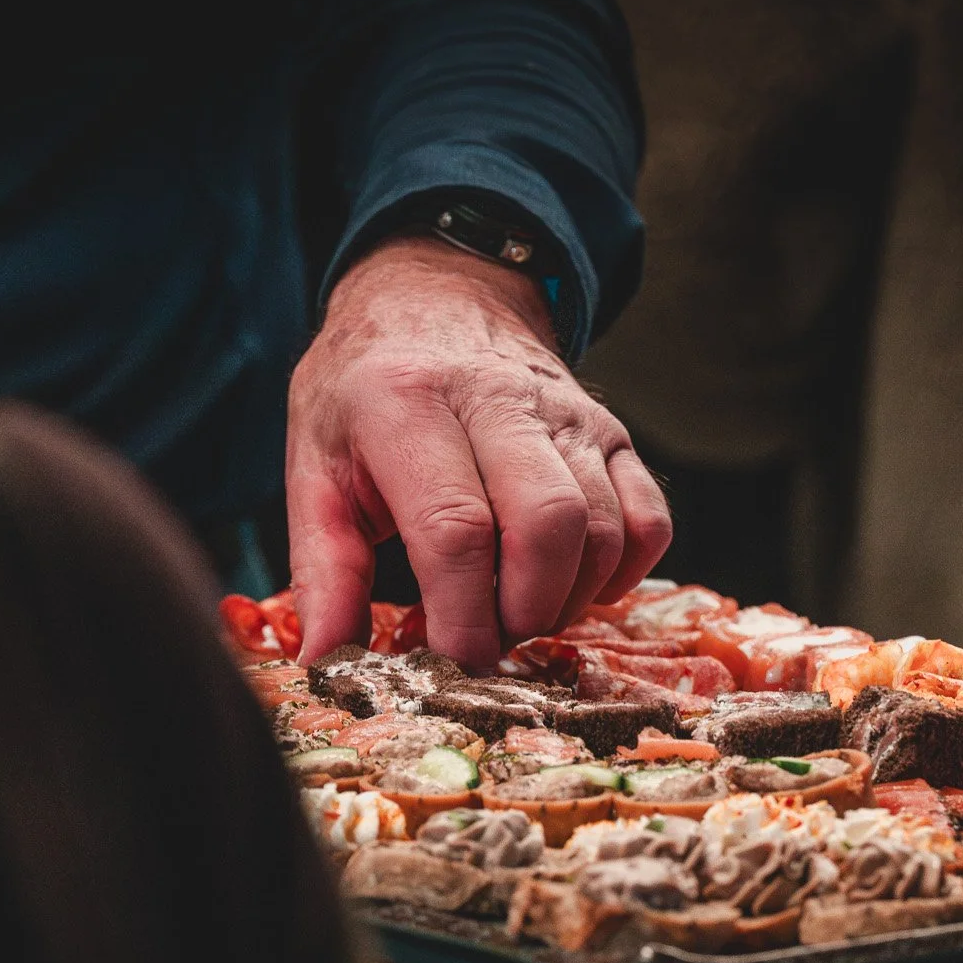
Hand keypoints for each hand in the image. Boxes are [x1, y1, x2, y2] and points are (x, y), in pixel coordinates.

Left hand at [287, 234, 671, 666]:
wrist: (437, 297)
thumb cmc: (365, 392)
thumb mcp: (314, 466)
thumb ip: (322, 570)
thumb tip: (324, 664)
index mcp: (407, 402)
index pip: (455, 530)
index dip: (461, 618)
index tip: (449, 665)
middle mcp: (500, 399)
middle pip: (547, 527)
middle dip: (524, 612)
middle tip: (489, 639)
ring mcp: (569, 413)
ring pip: (602, 531)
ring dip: (568, 600)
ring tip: (518, 612)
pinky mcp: (613, 432)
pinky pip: (647, 522)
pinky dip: (619, 574)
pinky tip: (570, 584)